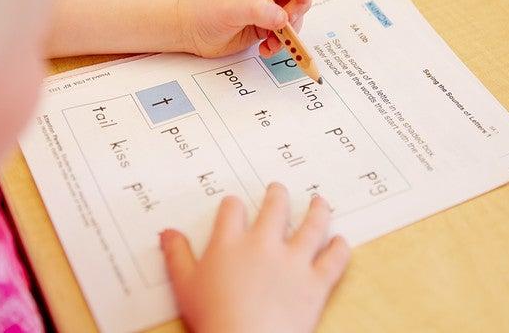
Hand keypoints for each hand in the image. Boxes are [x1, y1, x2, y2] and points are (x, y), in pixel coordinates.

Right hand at [160, 183, 349, 332]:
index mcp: (231, 242)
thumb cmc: (213, 317)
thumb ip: (177, 255)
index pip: (232, 209)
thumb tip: (166, 233)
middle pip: (275, 208)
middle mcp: (264, 244)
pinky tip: (341, 241)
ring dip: (317, 211)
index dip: (233, 204)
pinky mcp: (315, 283)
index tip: (235, 205)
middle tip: (278, 190)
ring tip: (319, 201)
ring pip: (312, 226)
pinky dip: (339, 250)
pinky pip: (333, 261)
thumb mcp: (185, 285)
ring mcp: (293, 261)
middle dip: (277, 195)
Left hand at [178, 0, 311, 57]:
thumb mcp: (227, 9)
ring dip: (290, 30)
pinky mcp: (263, 25)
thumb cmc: (201, 11)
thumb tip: (283, 18)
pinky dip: (281, 42)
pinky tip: (265, 49)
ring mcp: (265, 6)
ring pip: (293, 14)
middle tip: (287, 23)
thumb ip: (256, 11)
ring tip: (272, 42)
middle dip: (298, 8)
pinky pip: (283, 32)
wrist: (187, 32)